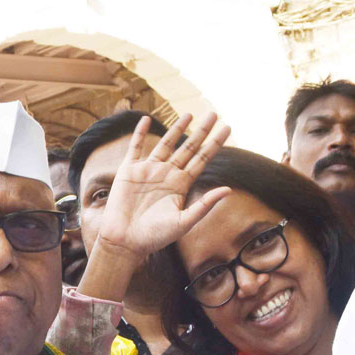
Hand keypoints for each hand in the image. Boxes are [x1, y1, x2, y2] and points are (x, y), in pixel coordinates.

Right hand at [91, 111, 230, 261]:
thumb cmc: (155, 236)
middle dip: (201, 131)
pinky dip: (139, 133)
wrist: (125, 241)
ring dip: (176, 128)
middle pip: (188, 147)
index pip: (202, 159)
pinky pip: (135, 147)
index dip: (215, 143)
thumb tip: (228, 190)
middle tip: (213, 113)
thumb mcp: (184, 222)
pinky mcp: (129, 170)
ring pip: (165, 143)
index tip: (227, 128)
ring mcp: (148, 171)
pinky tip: (145, 119)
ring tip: (189, 114)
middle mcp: (167, 175)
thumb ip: (205, 205)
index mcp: (181, 185)